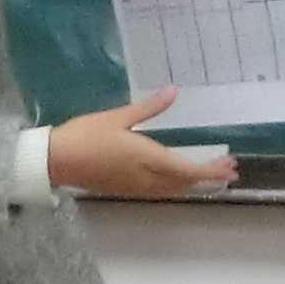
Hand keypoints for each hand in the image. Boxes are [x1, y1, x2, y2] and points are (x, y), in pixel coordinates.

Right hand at [49, 89, 239, 197]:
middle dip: (209, 177)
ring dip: (194, 183)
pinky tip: (180, 178)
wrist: (55, 161)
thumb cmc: (85, 135)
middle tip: (229, 168)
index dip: (211, 170)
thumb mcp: (118, 117)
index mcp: (146, 158)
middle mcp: (146, 178)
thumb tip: (173, 91)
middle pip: (184, 183)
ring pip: (173, 190)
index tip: (229, 165)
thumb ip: (149, 108)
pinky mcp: (126, 189)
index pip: (187, 170)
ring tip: (212, 174)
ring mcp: (136, 186)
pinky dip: (177, 185)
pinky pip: (160, 191)